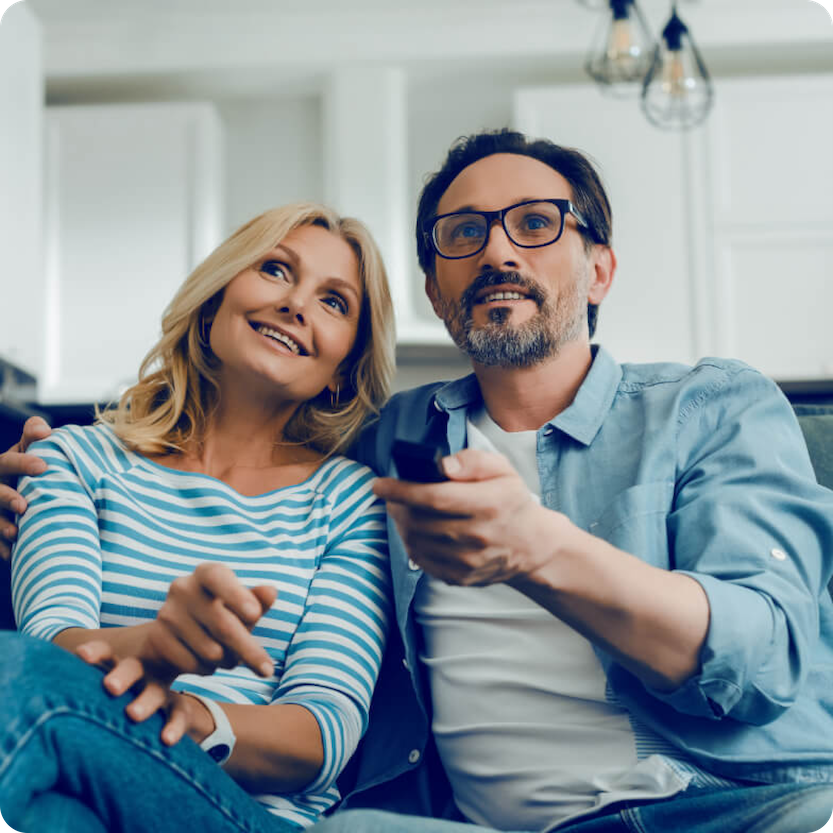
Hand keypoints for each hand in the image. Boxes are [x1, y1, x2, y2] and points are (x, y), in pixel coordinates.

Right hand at [0, 416, 50, 560]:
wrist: (6, 492)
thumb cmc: (21, 469)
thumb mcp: (23, 451)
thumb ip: (32, 437)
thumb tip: (43, 427)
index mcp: (1, 466)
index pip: (6, 462)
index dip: (22, 463)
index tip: (43, 466)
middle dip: (6, 497)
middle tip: (23, 505)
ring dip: (1, 526)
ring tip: (16, 533)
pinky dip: (2, 548)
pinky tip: (14, 555)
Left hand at [75, 640, 215, 745]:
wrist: (155, 695)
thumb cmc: (116, 690)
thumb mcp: (100, 683)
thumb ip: (81, 684)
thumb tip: (43, 687)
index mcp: (117, 663)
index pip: (106, 653)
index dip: (95, 653)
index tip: (81, 656)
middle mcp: (140, 672)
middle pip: (132, 668)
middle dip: (122, 675)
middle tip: (109, 687)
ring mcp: (159, 688)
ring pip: (156, 691)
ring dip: (146, 701)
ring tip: (133, 715)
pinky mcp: (175, 706)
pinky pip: (179, 713)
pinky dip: (175, 725)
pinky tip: (166, 739)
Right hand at [139, 562, 275, 681]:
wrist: (176, 633)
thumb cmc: (222, 613)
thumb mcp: (242, 605)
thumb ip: (257, 600)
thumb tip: (271, 592)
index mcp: (207, 573)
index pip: (218, 577)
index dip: (237, 595)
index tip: (256, 614)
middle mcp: (183, 588)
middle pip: (223, 625)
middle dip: (249, 651)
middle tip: (268, 670)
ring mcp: (167, 614)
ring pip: (211, 651)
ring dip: (228, 661)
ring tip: (228, 654)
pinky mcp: (157, 639)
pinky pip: (194, 665)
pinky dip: (208, 669)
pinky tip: (206, 660)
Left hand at [373, 448, 557, 586]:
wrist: (530, 545)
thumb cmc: (510, 501)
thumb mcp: (501, 469)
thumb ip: (472, 461)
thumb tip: (442, 465)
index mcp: (489, 504)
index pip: (435, 498)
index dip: (401, 490)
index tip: (379, 485)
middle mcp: (478, 535)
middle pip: (420, 520)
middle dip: (397, 506)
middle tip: (390, 495)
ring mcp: (468, 561)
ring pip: (417, 541)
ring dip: (401, 524)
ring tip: (402, 510)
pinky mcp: (460, 577)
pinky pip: (422, 561)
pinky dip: (411, 543)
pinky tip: (414, 530)